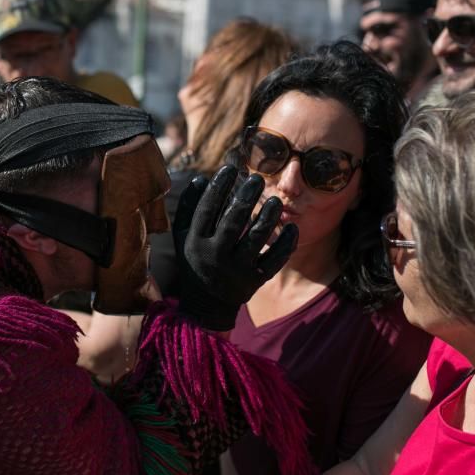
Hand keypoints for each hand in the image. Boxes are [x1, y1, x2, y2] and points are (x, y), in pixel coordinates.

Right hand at [173, 166, 297, 330]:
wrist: (205, 305)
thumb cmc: (195, 261)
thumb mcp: (183, 237)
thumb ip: (188, 208)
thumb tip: (200, 178)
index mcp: (196, 243)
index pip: (207, 210)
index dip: (218, 188)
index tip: (229, 168)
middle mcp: (215, 257)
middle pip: (233, 223)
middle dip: (246, 198)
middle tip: (257, 178)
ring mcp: (236, 271)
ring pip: (256, 239)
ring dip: (268, 217)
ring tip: (276, 200)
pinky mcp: (254, 281)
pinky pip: (274, 261)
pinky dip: (286, 244)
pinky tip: (292, 227)